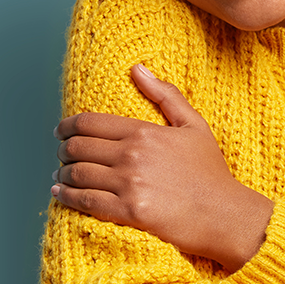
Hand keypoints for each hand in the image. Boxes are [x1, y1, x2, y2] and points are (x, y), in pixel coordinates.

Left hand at [52, 65, 273, 271]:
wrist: (224, 214)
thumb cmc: (210, 171)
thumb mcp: (194, 125)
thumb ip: (165, 95)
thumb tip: (137, 68)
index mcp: (144, 132)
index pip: (90, 123)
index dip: (68, 125)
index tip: (61, 130)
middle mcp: (132, 156)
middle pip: (78, 147)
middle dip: (63, 149)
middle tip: (62, 153)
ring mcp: (129, 185)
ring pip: (77, 174)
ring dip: (63, 173)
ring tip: (61, 174)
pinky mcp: (128, 212)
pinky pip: (86, 202)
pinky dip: (66, 196)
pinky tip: (60, 193)